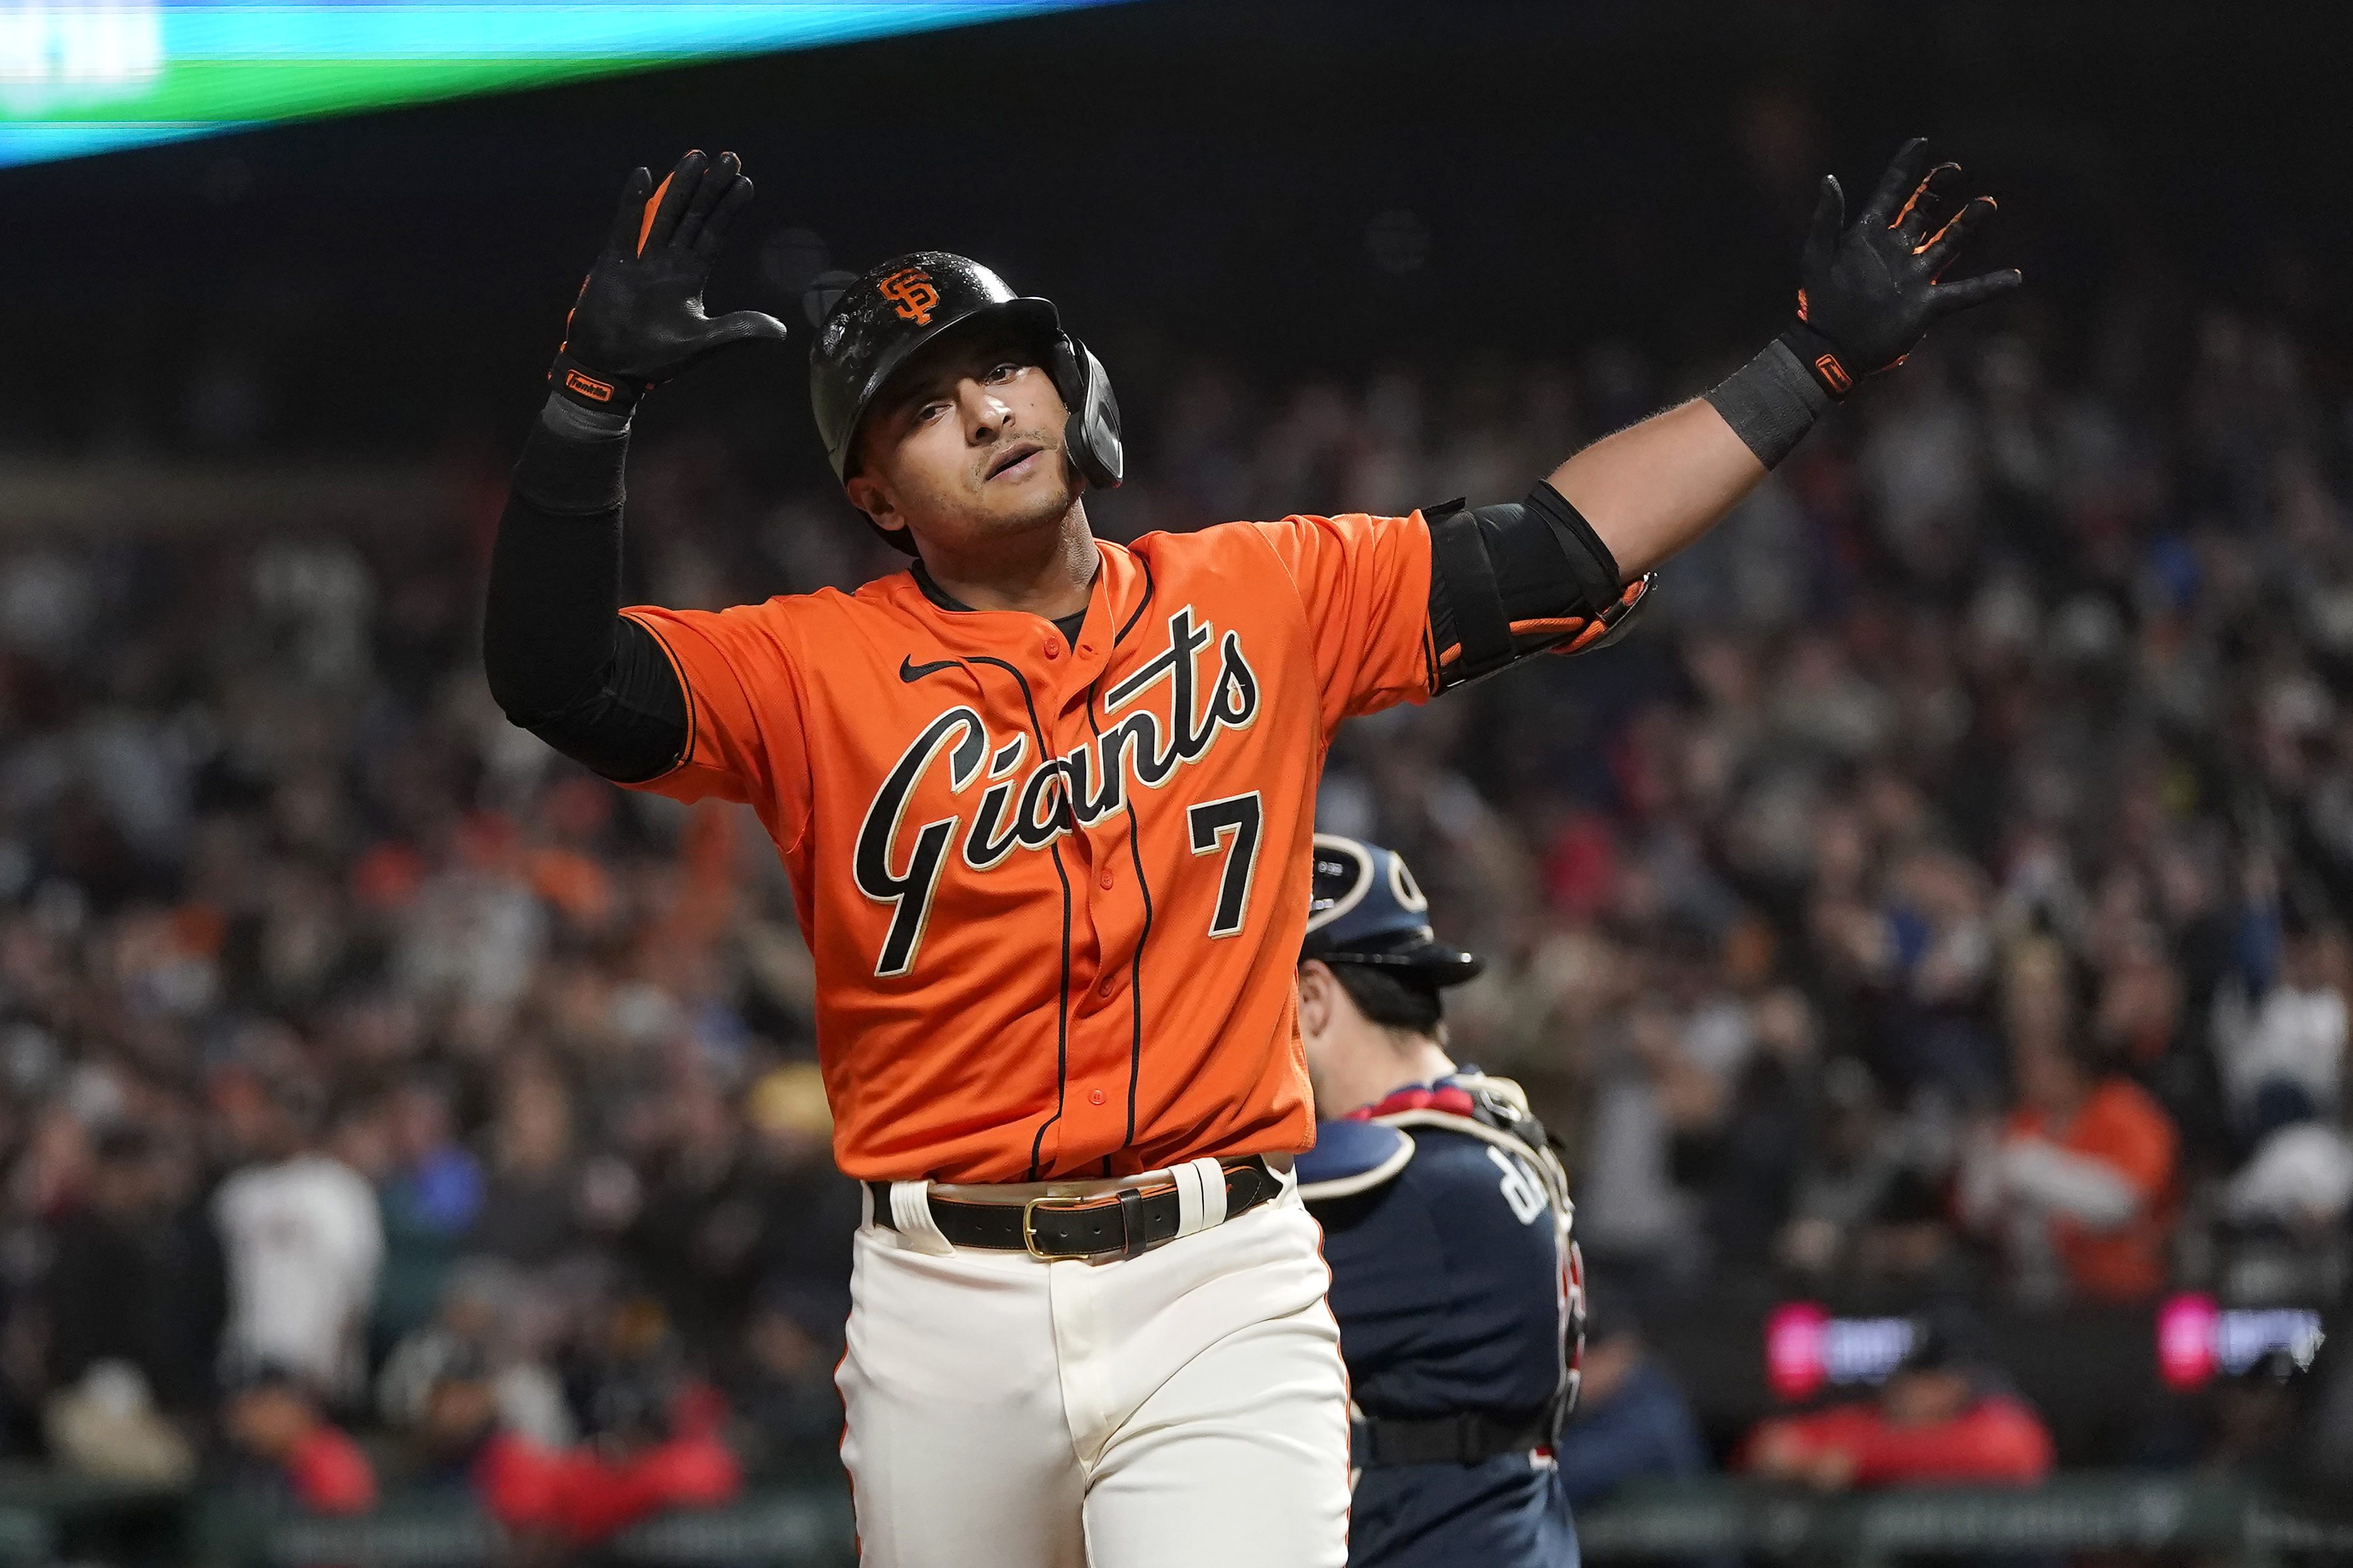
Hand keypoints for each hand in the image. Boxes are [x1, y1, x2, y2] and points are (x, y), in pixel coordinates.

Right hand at [550, 149, 789, 414]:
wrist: (611, 370)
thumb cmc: (655, 358)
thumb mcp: (703, 342)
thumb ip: (739, 330)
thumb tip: (781, 331)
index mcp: (690, 278)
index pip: (714, 235)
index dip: (729, 209)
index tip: (745, 182)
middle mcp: (668, 263)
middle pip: (693, 216)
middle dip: (710, 188)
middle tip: (729, 157)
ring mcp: (641, 261)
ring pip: (664, 214)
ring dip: (679, 187)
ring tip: (696, 157)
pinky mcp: (614, 264)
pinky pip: (625, 228)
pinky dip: (633, 203)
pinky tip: (644, 175)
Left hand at [1781, 138, 2020, 397]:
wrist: (1828, 349)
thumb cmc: (1818, 302)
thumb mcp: (1817, 255)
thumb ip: (1827, 217)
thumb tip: (1829, 179)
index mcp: (1869, 236)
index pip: (1891, 193)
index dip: (1904, 169)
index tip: (1920, 143)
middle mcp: (1897, 251)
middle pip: (1924, 211)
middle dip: (1939, 188)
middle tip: (1954, 168)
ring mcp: (1914, 276)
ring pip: (1948, 242)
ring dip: (1968, 223)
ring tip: (1987, 203)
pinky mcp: (1927, 305)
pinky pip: (1965, 293)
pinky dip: (1990, 286)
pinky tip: (2016, 277)